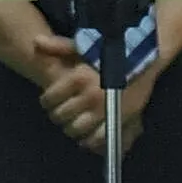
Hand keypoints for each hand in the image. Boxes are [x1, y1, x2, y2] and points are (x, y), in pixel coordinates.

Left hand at [29, 33, 152, 153]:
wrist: (146, 60)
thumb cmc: (111, 52)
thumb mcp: (85, 45)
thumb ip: (59, 46)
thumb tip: (35, 41)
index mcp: (78, 77)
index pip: (49, 99)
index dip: (46, 102)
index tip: (49, 102)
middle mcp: (89, 95)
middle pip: (60, 116)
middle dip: (58, 116)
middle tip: (61, 114)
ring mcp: (104, 110)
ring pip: (75, 130)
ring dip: (70, 129)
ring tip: (72, 124)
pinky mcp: (118, 120)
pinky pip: (96, 139)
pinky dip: (89, 141)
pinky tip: (87, 136)